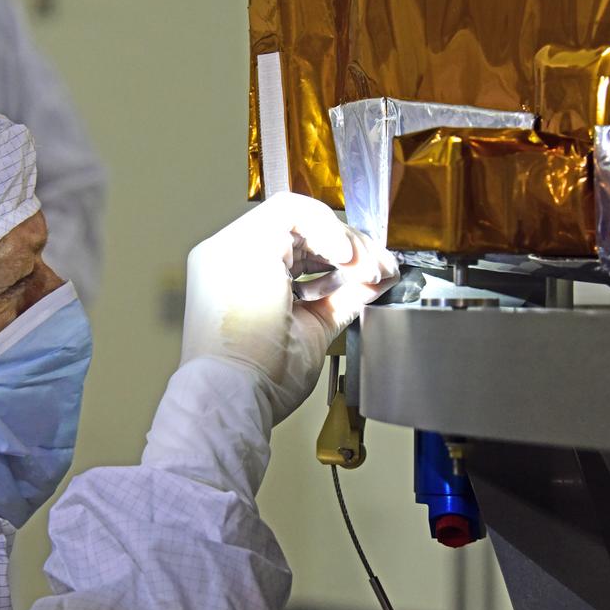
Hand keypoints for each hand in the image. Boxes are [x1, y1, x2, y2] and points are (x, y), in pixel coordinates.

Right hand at [182, 193, 398, 424]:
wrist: (234, 397)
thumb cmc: (260, 380)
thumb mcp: (313, 329)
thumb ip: (342, 298)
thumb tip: (373, 278)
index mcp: (239, 280)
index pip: (294, 250)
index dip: (336, 258)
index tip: (368, 275)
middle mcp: (229, 258)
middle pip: (300, 231)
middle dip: (350, 249)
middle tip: (380, 272)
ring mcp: (232, 247)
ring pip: (300, 217)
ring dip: (345, 241)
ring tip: (370, 271)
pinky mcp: (245, 242)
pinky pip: (294, 212)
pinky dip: (328, 229)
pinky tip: (347, 257)